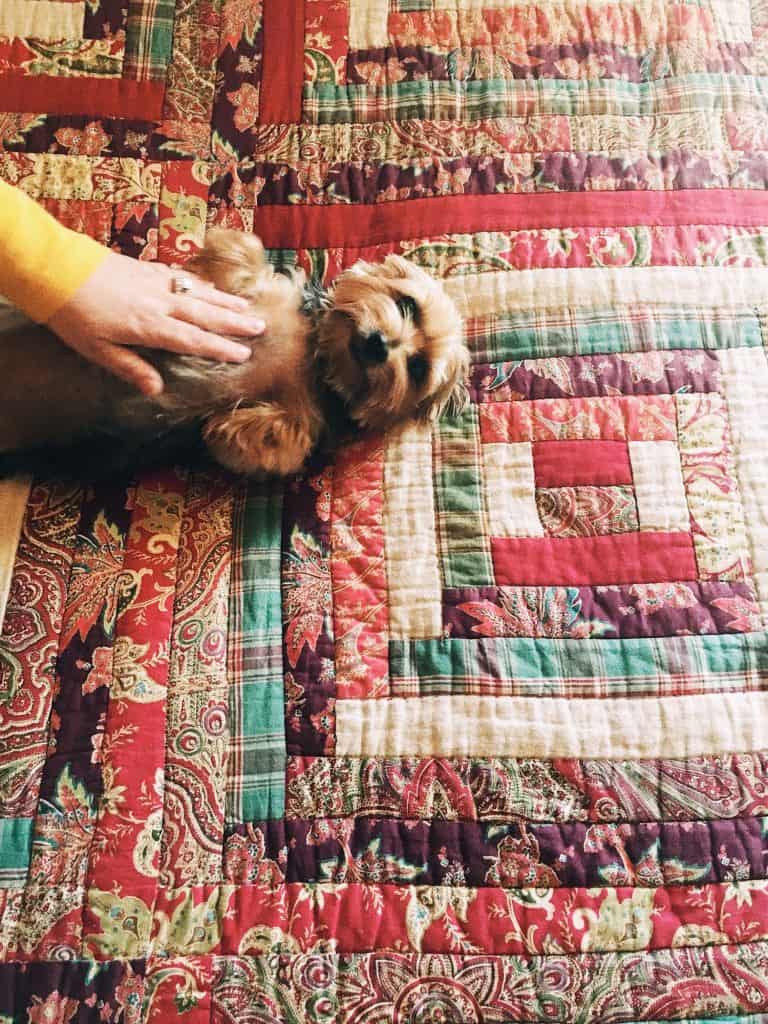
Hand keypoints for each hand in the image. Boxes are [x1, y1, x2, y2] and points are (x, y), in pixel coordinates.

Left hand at [47, 252, 264, 395]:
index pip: (194, 340)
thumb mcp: (98, 351)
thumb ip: (130, 368)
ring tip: (248, 308)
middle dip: (235, 322)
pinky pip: (182, 277)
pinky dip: (201, 284)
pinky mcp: (146, 268)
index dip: (221, 348)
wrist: (56, 270)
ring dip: (225, 302)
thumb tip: (157, 390)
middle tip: (261, 327)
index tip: (244, 354)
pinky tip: (211, 288)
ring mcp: (155, 283)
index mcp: (150, 327)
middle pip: (205, 314)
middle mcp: (159, 303)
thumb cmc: (74, 316)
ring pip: (198, 293)